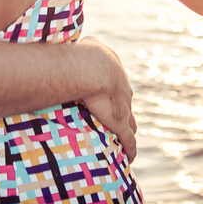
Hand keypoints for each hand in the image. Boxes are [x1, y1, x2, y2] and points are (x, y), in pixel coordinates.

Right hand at [76, 36, 136, 161]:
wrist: (92, 68)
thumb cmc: (84, 55)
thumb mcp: (86, 45)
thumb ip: (83, 47)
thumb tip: (72, 44)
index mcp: (115, 72)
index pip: (117, 86)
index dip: (112, 93)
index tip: (106, 99)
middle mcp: (123, 90)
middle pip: (126, 104)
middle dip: (122, 111)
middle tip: (115, 120)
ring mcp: (124, 107)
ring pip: (130, 123)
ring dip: (127, 131)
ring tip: (122, 142)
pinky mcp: (120, 123)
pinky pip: (129, 141)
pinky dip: (130, 149)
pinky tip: (129, 158)